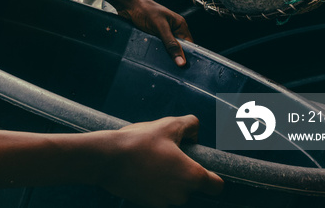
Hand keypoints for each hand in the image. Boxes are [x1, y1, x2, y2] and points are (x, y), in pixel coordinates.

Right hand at [99, 116, 222, 206]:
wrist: (107, 159)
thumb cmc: (140, 141)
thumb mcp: (169, 124)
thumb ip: (191, 125)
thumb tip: (195, 133)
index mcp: (192, 176)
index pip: (217, 186)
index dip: (213, 175)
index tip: (201, 164)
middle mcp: (181, 195)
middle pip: (192, 186)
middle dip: (184, 171)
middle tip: (169, 153)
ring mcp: (164, 202)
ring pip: (174, 191)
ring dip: (168, 179)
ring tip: (152, 159)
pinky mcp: (147, 205)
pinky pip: (158, 194)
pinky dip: (154, 184)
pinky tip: (142, 168)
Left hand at [117, 0, 192, 66]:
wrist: (128, 4)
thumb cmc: (145, 10)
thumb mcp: (160, 27)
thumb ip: (171, 44)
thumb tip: (181, 61)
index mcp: (180, 25)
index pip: (189, 45)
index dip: (187, 56)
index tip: (184, 69)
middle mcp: (173, 30)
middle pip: (178, 49)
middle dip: (175, 58)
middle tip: (173, 71)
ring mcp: (162, 33)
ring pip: (167, 50)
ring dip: (164, 56)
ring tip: (162, 67)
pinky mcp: (153, 36)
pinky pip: (157, 48)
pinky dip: (155, 53)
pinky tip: (153, 60)